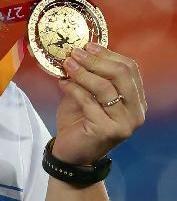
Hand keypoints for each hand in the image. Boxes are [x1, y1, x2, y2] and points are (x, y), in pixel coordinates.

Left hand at [53, 42, 146, 164]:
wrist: (71, 155)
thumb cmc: (80, 123)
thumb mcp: (87, 95)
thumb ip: (90, 77)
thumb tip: (80, 52)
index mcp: (136, 100)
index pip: (130, 69)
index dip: (108, 55)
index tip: (87, 45)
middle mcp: (136, 112)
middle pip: (121, 75)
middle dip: (96, 61)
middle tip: (75, 53)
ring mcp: (125, 123)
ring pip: (105, 88)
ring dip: (83, 73)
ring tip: (67, 65)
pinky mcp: (108, 130)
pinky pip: (89, 102)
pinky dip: (75, 89)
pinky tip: (63, 83)